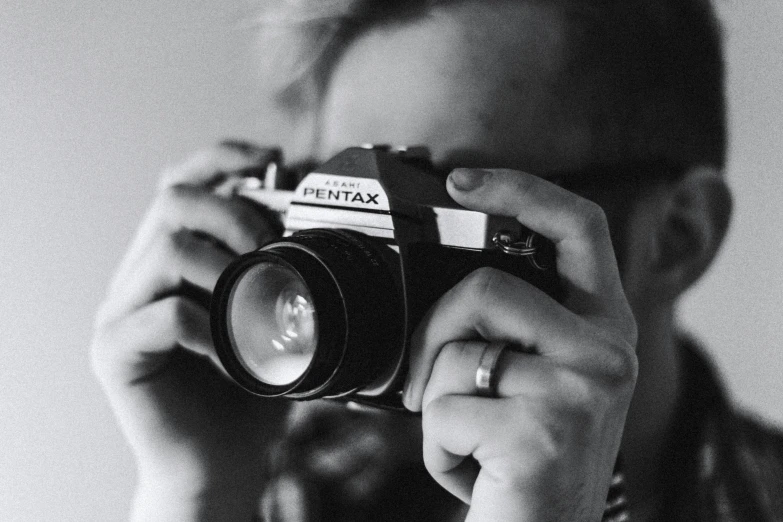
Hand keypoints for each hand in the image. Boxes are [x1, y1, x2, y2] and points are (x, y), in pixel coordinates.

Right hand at [91, 141, 287, 519]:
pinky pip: (164, 315)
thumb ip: (278, 269)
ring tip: (256, 304)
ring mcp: (121, 311)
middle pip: (172, 200)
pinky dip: (213, 327)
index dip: (221, 158)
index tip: (272, 159)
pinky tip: (232, 352)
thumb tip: (305, 216)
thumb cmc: (250, 387)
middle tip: (270, 251)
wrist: (221, 461)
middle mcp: (140, 276)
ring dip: (227, 269)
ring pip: (167, 248)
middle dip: (234, 213)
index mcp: (173, 260)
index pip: (182, 183)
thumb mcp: (274, 317)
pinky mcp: (115, 351)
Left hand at [403, 168, 637, 520]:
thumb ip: (511, 329)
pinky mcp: (542, 434)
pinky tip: (468, 470)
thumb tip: (445, 292)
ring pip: (458, 352)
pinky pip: (445, 411)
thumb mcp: (534, 380)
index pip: (578, 227)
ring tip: (463, 437)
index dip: (522, 189)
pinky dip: (435, 447)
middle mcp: (606, 353)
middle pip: (489, 287)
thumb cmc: (525, 457)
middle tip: (423, 379)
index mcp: (602, 327)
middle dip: (434, 331)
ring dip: (433, 400)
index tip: (460, 180)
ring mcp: (580, 392)